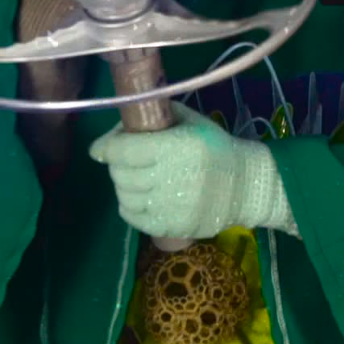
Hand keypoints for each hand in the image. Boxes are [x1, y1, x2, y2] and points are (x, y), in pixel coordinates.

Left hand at [89, 101, 294, 238]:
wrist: (245, 186)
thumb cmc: (215, 147)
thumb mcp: (191, 121)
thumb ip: (156, 116)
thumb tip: (119, 126)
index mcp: (177, 146)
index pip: (124, 150)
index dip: (105, 148)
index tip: (98, 149)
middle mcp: (172, 177)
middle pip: (121, 174)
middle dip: (116, 165)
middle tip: (124, 160)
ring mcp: (171, 206)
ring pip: (124, 196)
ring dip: (123, 185)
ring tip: (135, 178)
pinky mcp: (171, 227)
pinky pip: (133, 217)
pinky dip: (130, 206)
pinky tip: (141, 197)